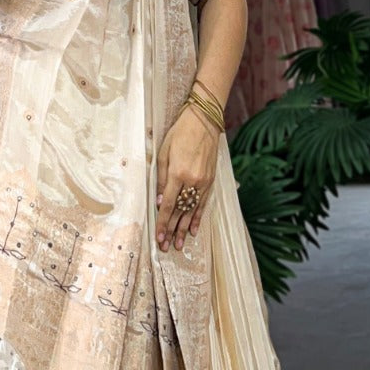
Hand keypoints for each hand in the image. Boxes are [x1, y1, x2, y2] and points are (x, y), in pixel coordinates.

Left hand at [154, 103, 218, 252]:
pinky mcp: (211, 180)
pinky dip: (198, 217)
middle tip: (167, 248)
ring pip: (192, 211)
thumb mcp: (163, 153)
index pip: (167, 205)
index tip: (159, 237)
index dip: (162, 223)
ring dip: (185, 229)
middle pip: (180, 212)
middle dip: (172, 231)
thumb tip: (158, 202)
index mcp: (177, 174)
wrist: (204, 121)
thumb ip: (160, 179)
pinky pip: (203, 203)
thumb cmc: (179, 134)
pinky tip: (194, 230)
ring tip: (180, 244)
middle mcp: (192, 181)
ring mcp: (204, 182)